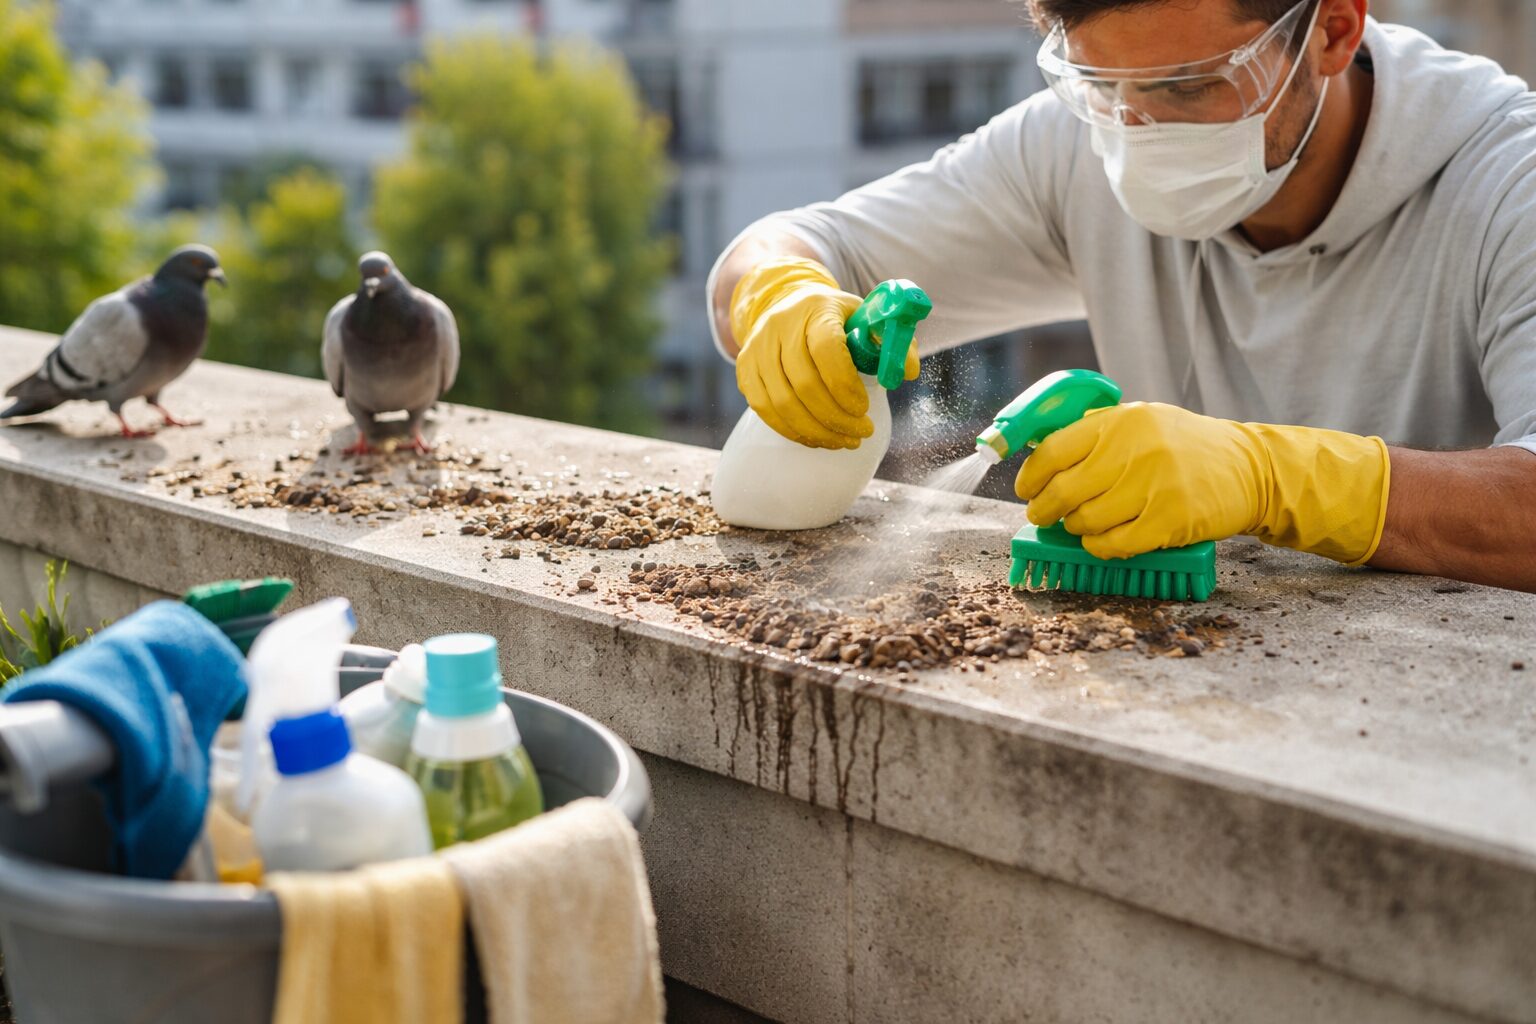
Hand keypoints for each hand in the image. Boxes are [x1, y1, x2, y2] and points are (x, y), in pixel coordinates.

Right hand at [731, 258, 919, 448]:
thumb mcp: (866, 318)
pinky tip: (816, 438)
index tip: (865, 408)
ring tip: (844, 441)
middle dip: (836, 418)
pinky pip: (765, 409)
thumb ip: (892, 342)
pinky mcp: (745, 369)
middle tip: (862, 434)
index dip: (846, 386)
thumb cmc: (836, 317)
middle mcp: (781, 325)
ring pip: (782, 402)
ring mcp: (758, 348)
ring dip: (816, 431)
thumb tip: (909, 372)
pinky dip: (792, 431)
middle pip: (805, 383)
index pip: (827, 349)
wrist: (787, 303)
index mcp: (816, 308)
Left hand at [1015, 403, 1389, 564]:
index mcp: (1120, 422)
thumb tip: (1039, 457)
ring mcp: (1153, 486)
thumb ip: (1095, 434)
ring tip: (1080, 524)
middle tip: (1043, 516)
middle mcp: (1134, 451)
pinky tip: (1102, 541)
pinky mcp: (1169, 520)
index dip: (1031, 476)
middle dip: (1044, 510)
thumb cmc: (1184, 447)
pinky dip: (1100, 547)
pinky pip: (1114, 544)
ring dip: (1076, 529)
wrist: (1250, 467)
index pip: (1053, 451)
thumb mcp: (1141, 422)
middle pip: (1064, 491)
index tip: (1026, 489)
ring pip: (1086, 521)